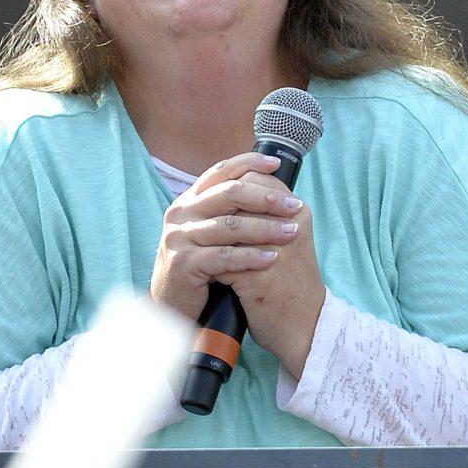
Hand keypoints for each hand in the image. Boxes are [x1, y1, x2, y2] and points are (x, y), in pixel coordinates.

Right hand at [150, 151, 303, 322]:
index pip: (220, 172)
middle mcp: (180, 213)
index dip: (248, 164)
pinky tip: (272, 258)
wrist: (173, 303)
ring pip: (230, 226)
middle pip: (229, 194)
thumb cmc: (200, 266)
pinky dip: (251, 257)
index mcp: (189, 200)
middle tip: (294, 206)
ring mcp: (179, 237)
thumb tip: (269, 184)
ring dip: (266, 228)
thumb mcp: (210, 231)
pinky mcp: (183, 263)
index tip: (276, 165)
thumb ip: (228, 210)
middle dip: (266, 198)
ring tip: (292, 233)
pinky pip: (224, 256)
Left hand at [219, 193, 324, 378]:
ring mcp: (276, 250)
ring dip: (211, 233)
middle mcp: (290, 225)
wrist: (305, 326)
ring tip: (201, 242)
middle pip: (240, 195)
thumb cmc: (291, 283)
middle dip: (216, 206)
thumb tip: (231, 193)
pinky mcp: (260, 277)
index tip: (214, 196)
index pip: (257, 177)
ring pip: (228, 225)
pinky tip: (205, 269)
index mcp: (298, 212)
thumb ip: (267, 215)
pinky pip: (223, 260)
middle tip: (201, 217)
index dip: (230, 183)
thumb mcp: (287, 241)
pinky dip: (211, 263)